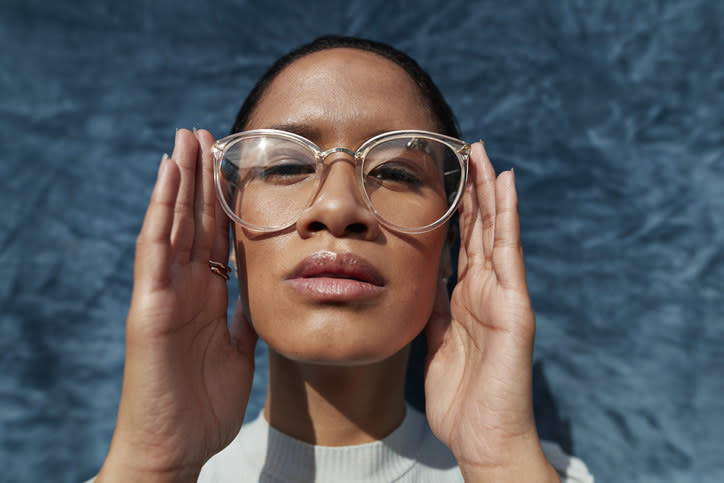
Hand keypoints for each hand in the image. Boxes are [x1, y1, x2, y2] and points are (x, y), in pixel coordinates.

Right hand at [98, 129, 256, 481]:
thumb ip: (244, 317)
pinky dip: (161, 211)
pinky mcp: (149, 307)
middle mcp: (184, 287)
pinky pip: (155, 250)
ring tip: (186, 139)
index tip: (232, 164)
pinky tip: (168, 177)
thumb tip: (261, 292)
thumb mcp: (238, 350)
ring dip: (180, 181)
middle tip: (205, 134)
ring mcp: (164, 294)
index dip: (224, 200)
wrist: (175, 448)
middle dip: (200, 178)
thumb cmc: (203, 406)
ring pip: (173, 224)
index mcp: (207, 296)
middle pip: (194, 221)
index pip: (216, 236)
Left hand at [424, 143, 555, 480]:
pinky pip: (507, 254)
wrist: (482, 437)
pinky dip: (506, 219)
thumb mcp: (434, 343)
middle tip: (468, 148)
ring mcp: (502, 296)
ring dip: (489, 191)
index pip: (461, 243)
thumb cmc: (460, 398)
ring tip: (485, 153)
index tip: (447, 176)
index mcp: (465, 299)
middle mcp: (486, 290)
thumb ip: (432, 310)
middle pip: (479, 229)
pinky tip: (504, 186)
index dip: (456, 209)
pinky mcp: (514, 307)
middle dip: (474, 189)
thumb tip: (424, 280)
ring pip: (495, 232)